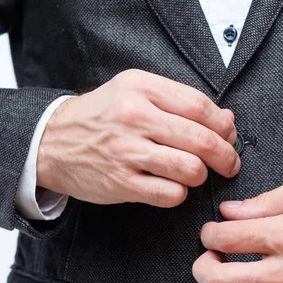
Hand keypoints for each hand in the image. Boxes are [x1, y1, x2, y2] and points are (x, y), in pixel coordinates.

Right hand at [37, 69, 239, 206]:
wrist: (52, 142)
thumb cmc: (101, 116)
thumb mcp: (135, 92)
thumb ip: (179, 102)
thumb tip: (226, 120)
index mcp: (140, 88)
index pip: (199, 106)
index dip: (223, 124)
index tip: (228, 134)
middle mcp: (134, 117)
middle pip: (200, 139)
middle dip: (225, 155)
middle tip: (229, 163)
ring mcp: (126, 152)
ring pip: (189, 169)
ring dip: (201, 175)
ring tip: (196, 173)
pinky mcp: (120, 182)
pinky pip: (170, 194)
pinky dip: (180, 193)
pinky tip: (173, 186)